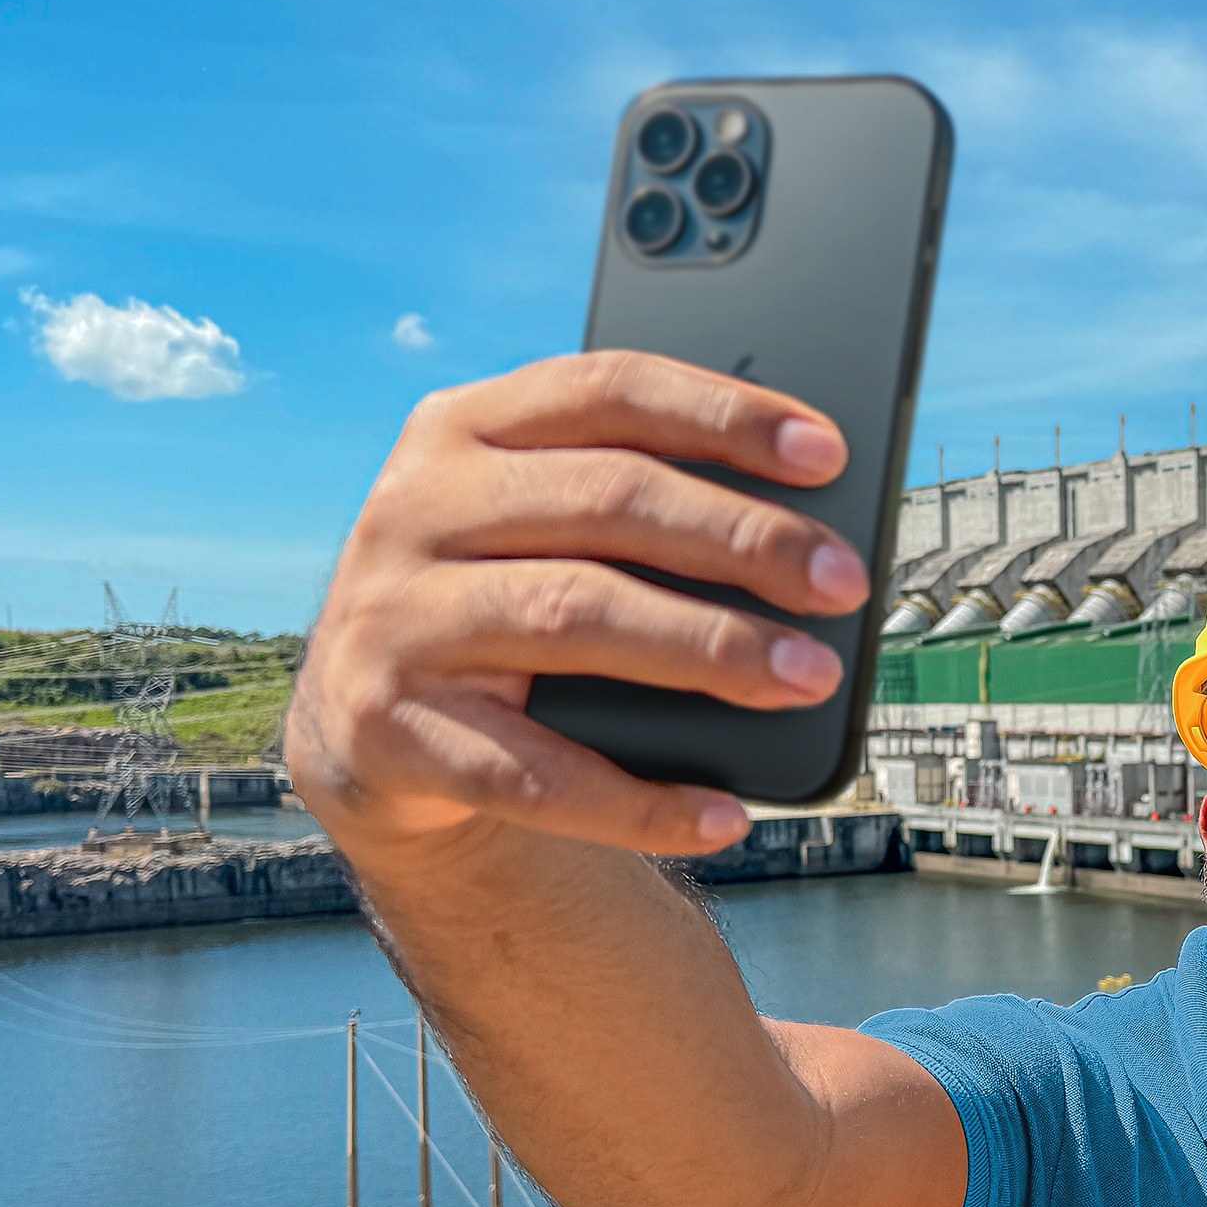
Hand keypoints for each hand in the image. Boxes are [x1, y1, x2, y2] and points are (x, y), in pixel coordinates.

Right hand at [286, 351, 870, 861]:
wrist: (364, 726)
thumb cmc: (499, 599)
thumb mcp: (535, 525)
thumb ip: (628, 498)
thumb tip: (796, 527)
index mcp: (460, 428)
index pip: (608, 392)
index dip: (725, 417)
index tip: (828, 456)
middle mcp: (412, 509)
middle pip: (607, 500)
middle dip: (742, 540)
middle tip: (843, 581)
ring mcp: (390, 619)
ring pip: (575, 617)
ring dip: (710, 647)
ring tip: (808, 675)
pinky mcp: (385, 729)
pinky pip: (533, 773)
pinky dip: (639, 801)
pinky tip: (723, 814)